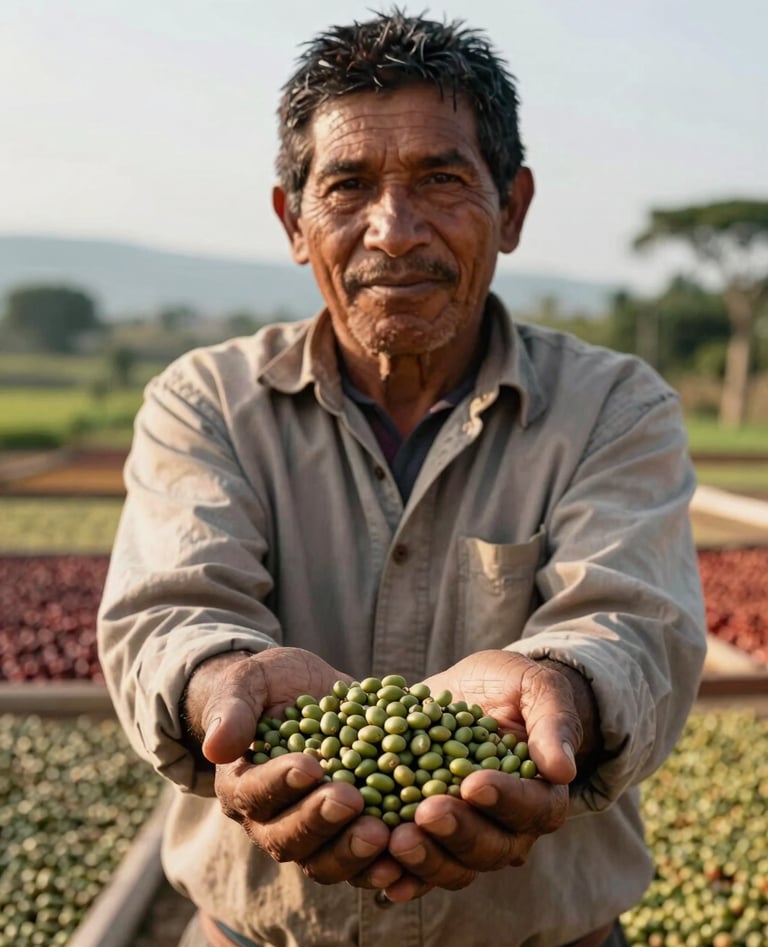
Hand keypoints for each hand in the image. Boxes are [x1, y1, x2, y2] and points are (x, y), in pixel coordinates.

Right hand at [183, 646, 399, 884]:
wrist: (312, 693)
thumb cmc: (274, 684)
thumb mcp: (252, 680)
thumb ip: (233, 707)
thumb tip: (216, 747)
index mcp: (240, 785)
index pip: (254, 794)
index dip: (280, 784)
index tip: (310, 766)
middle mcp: (270, 821)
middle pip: (288, 839)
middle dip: (320, 822)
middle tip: (350, 800)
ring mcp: (311, 836)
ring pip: (324, 862)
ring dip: (351, 853)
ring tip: (382, 834)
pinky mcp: (348, 837)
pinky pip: (362, 864)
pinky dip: (382, 865)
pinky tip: (403, 856)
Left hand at [359, 650, 588, 900]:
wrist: (466, 692)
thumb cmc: (509, 686)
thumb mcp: (533, 686)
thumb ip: (553, 721)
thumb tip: (562, 769)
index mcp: (541, 795)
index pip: (532, 808)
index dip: (504, 800)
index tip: (474, 784)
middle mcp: (508, 829)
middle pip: (490, 847)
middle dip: (458, 832)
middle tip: (427, 811)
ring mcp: (467, 839)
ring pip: (454, 867)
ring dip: (426, 859)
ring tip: (397, 840)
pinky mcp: (430, 840)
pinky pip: (418, 871)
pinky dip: (400, 874)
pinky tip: (381, 870)